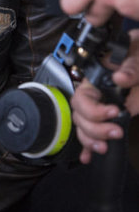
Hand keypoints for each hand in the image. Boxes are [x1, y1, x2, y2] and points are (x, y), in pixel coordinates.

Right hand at [70, 29, 138, 163]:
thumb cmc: (138, 54)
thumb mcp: (138, 56)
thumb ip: (131, 68)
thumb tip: (120, 77)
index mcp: (97, 77)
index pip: (82, 97)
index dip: (94, 109)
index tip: (114, 112)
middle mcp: (95, 93)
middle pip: (79, 115)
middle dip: (94, 128)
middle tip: (115, 131)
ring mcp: (100, 106)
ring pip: (82, 126)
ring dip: (90, 140)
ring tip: (105, 146)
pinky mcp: (108, 117)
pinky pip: (91, 132)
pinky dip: (88, 146)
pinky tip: (89, 156)